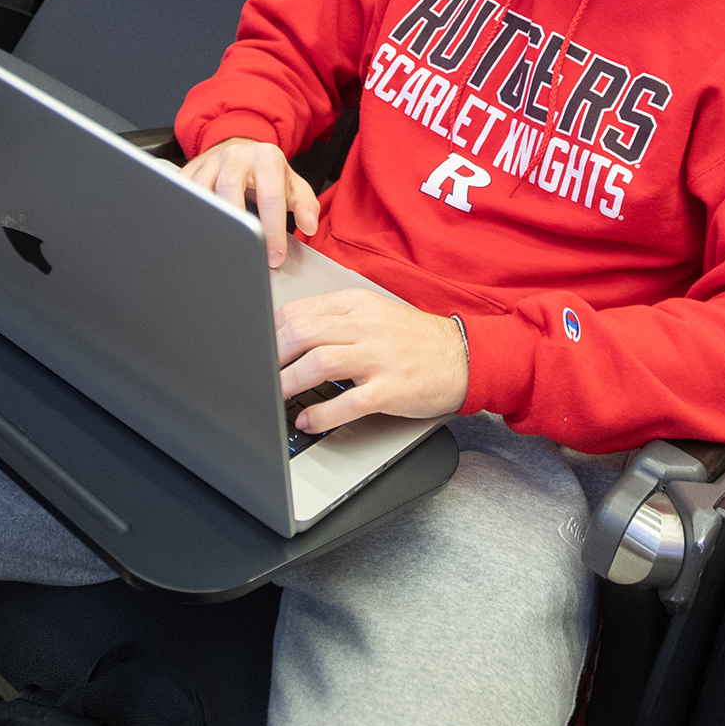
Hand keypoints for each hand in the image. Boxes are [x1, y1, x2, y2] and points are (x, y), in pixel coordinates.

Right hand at [178, 136, 318, 266]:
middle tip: (245, 254)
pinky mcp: (188, 170)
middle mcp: (235, 156)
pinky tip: (191, 232)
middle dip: (237, 224)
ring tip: (216, 246)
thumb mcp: (293, 185)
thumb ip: (306, 205)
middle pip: (230, 186)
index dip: (273, 230)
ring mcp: (209, 162)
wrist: (241, 150)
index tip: (273, 257)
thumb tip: (309, 225)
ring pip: (200, 188)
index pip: (271, 196)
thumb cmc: (267, 173)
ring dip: (207, 219)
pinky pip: (181, 192)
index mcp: (265, 158)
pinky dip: (184, 212)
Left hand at [275, 289, 468, 433]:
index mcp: (358, 305)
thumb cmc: (414, 340)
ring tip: (276, 398)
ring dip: (289, 383)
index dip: (271, 333)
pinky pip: (347, 402)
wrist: (464, 357)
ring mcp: (379, 357)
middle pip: (302, 333)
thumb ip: (336, 321)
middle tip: (261, 375)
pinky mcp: (391, 389)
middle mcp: (367, 326)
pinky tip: (309, 421)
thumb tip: (289, 335)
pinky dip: (321, 414)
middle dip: (272, 356)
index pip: (300, 311)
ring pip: (319, 363)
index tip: (260, 350)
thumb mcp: (375, 315)